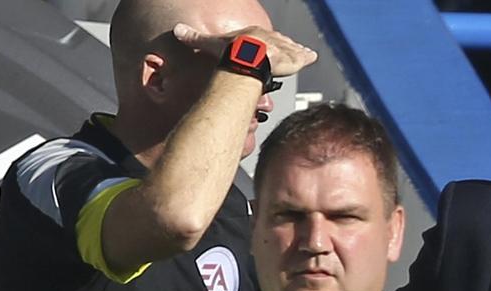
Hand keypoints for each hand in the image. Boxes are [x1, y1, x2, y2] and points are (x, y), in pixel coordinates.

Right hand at [173, 24, 317, 77]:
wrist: (247, 57)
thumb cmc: (231, 51)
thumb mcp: (211, 43)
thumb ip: (196, 38)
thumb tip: (177, 31)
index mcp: (253, 34)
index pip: (261, 37)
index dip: (265, 41)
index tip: (267, 45)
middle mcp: (270, 39)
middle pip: (278, 42)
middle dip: (283, 46)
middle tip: (288, 50)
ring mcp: (283, 49)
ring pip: (292, 49)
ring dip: (297, 51)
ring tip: (304, 53)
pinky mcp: (293, 59)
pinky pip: (303, 57)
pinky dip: (307, 57)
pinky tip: (313, 56)